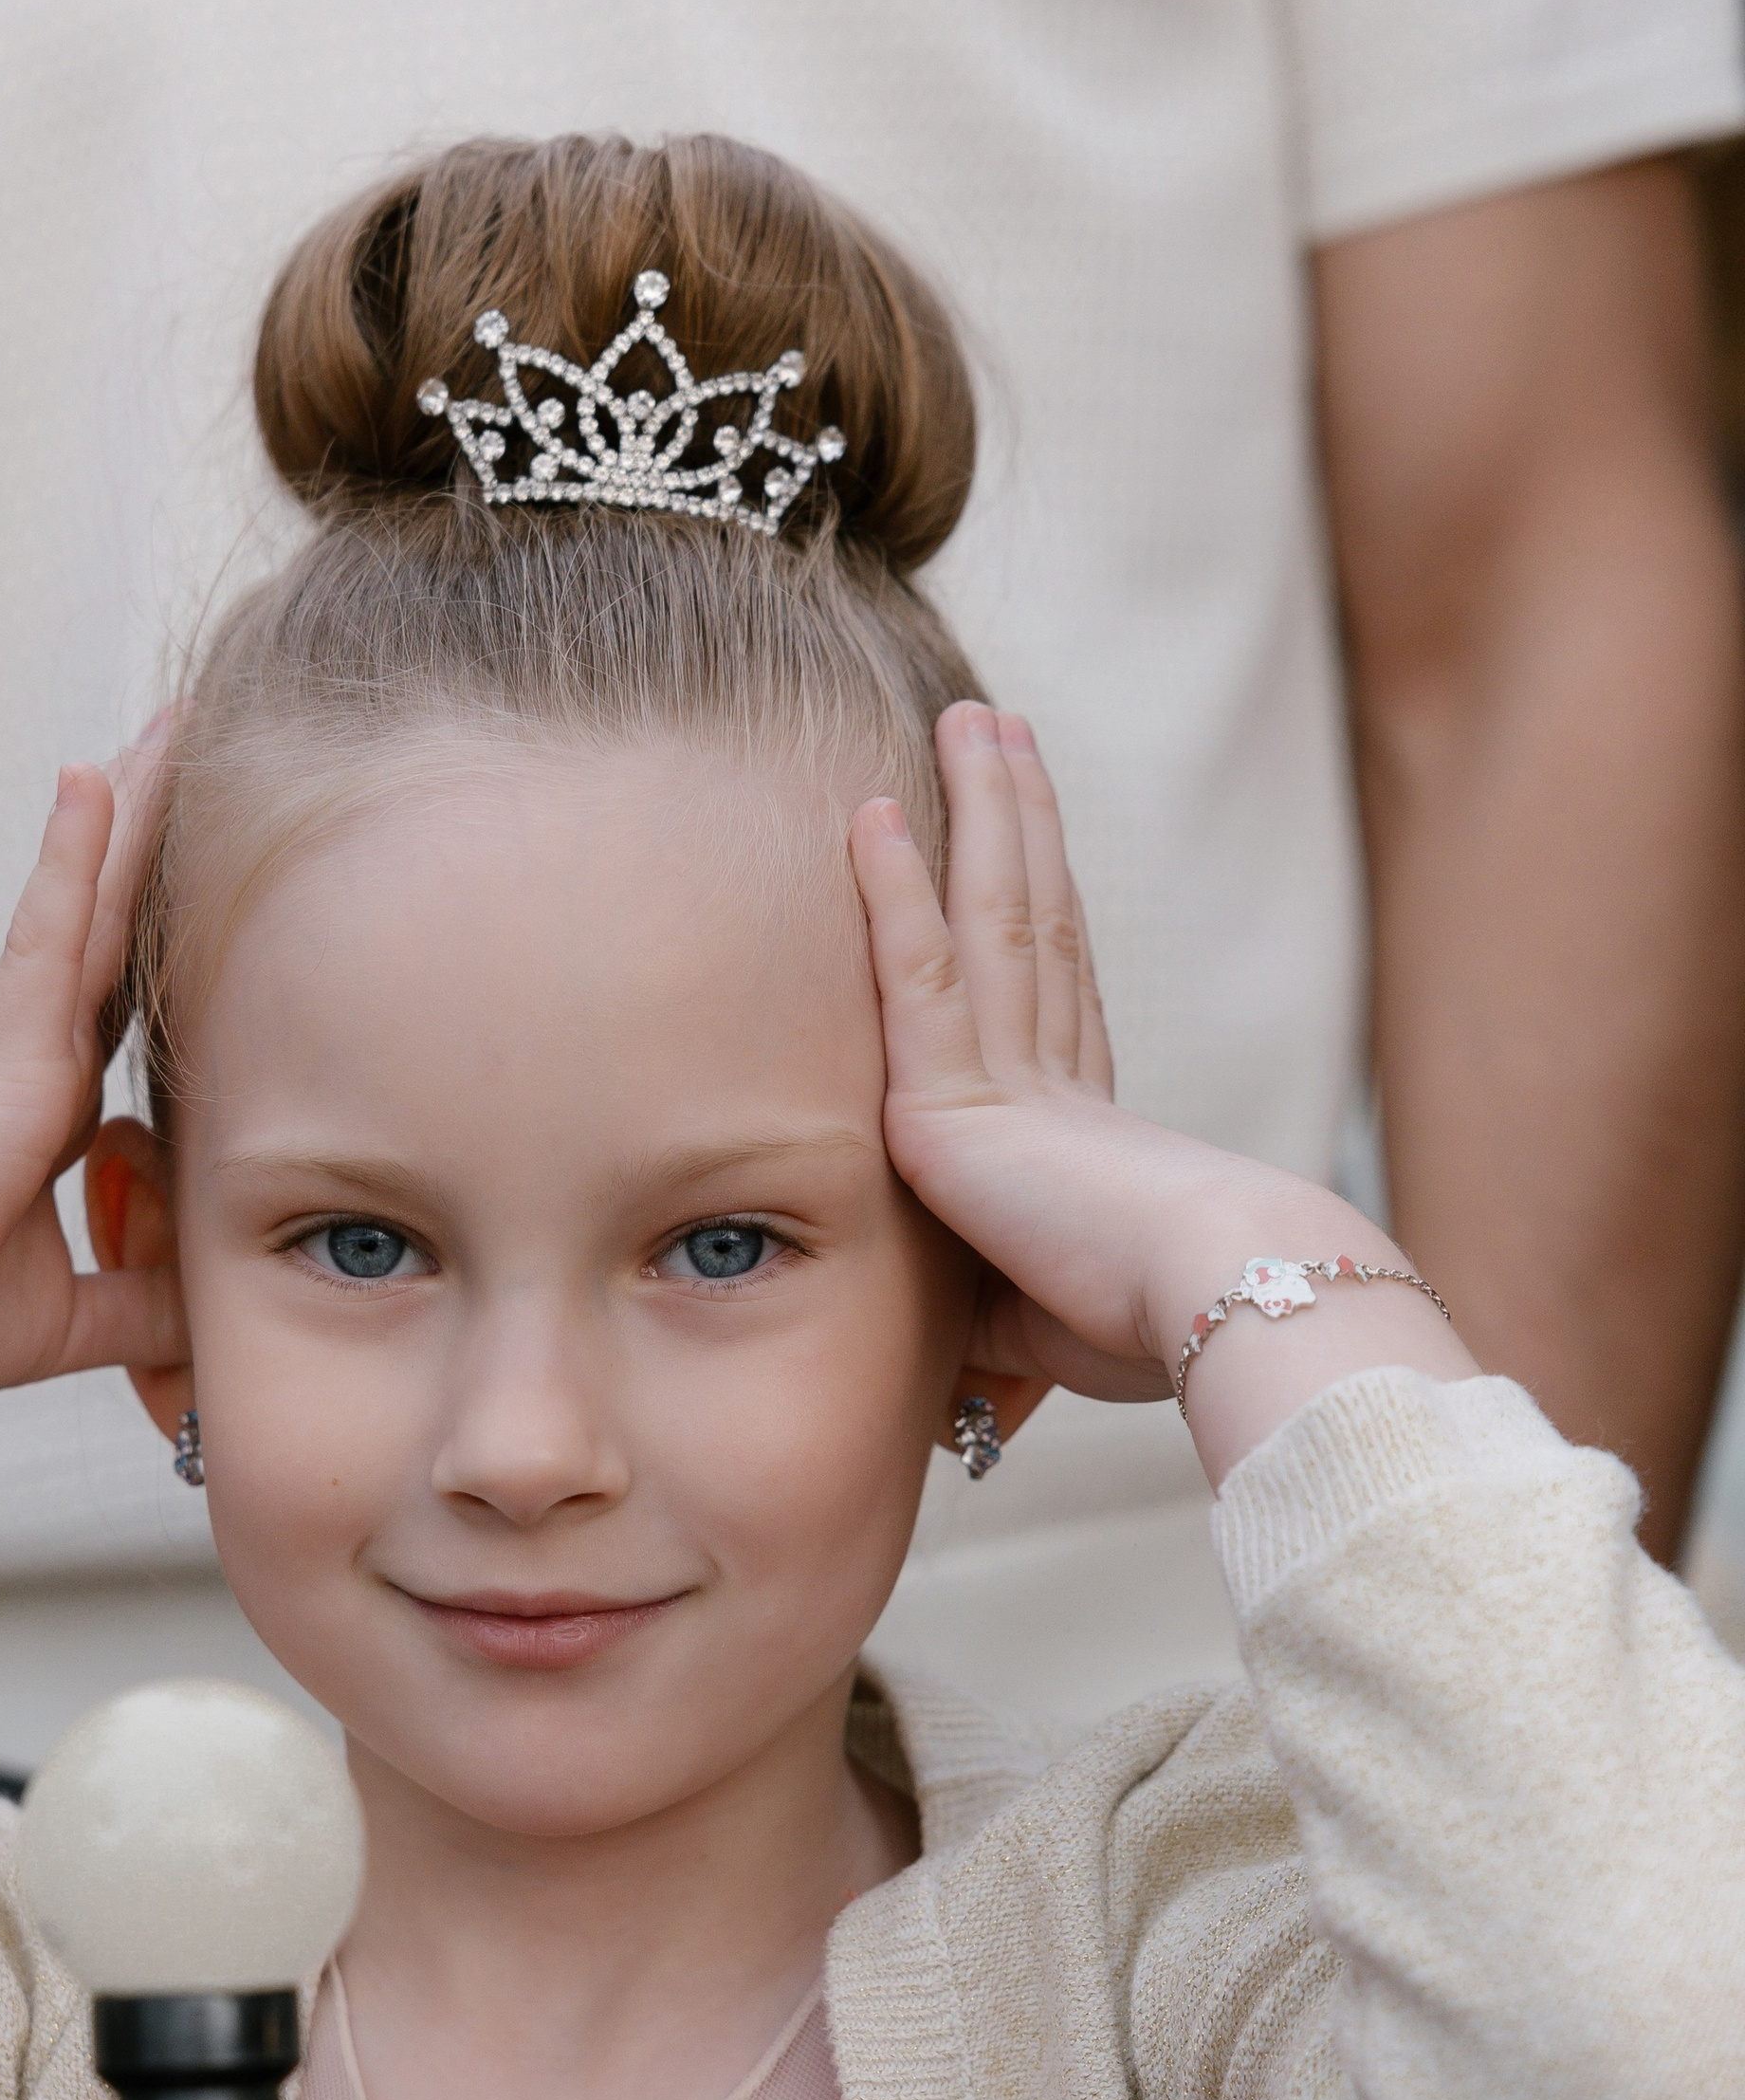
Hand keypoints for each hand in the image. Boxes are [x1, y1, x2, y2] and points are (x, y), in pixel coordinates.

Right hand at [0, 730, 179, 1674]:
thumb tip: (209, 1319)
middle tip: (183, 748)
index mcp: (43, 1119)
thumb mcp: (69, 1323)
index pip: (117, 1011)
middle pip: (107, 933)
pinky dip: (73, 858)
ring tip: (166, 726)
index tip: (193, 889)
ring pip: (87, 912)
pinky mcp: (6, 1059)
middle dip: (142, 844)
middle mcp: (33, 1069)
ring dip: (126, 817)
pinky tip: (96, 779)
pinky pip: (50, 937)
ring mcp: (19, 1054)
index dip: (150, 943)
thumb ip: (141, 1308)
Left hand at [854, 706, 1474, 1474]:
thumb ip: (1003, 1324)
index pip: (1056, 996)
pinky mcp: (960, 1100)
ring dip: (978, 810)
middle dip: (1015, 822)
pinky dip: (895, 893)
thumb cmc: (1164, 1344)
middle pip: (1032, 920)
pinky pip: (918, 973)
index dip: (1044, 908)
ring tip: (967, 718)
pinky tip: (876, 814)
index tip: (1032, 844)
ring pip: (989, 913)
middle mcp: (1058, 1080)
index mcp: (1089, 1129)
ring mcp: (1013, 1077)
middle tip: (1002, 730)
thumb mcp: (1058, 1334)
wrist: (1223, 1307)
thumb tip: (970, 1381)